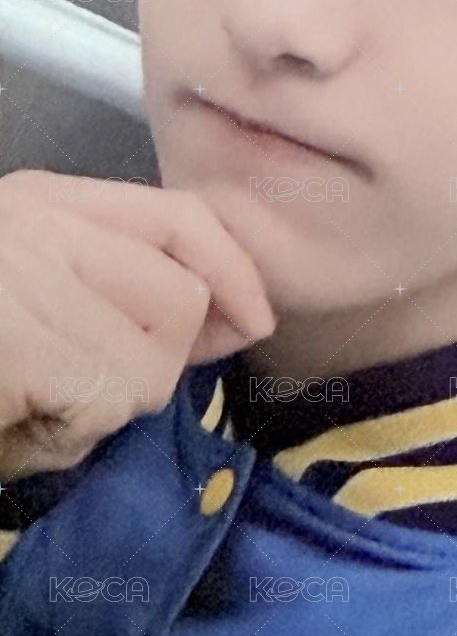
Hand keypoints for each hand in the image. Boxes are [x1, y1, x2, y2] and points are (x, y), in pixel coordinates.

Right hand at [0, 169, 274, 478]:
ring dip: (106, 404)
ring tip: (36, 401)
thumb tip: (234, 318)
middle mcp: (37, 221)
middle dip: (154, 360)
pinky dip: (70, 433)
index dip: (234, 268)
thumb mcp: (38, 301)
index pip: (181, 215)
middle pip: (180, 296)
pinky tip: (14, 419)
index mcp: (41, 201)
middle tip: (82, 382)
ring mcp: (26, 274)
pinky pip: (109, 401)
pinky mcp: (23, 340)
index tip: (253, 318)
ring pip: (154, 361)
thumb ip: (124, 294)